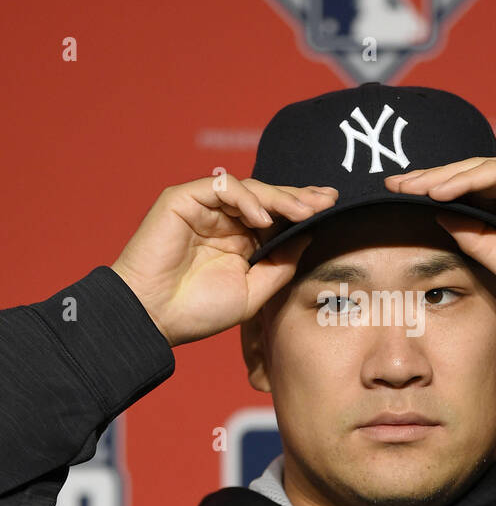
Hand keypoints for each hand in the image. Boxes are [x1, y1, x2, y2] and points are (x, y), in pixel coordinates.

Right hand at [110, 174, 337, 345]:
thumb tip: (309, 236)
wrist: (154, 318)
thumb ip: (281, 264)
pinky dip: (245, 199)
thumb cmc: (197, 311)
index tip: (332, 206)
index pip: (277, 215)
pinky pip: (221, 186)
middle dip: (299, 197)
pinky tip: (264, 218)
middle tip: (327, 200)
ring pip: (249, 189)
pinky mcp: (183, 199)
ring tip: (302, 212)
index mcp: (239, 240)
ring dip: (279, 197)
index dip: (302, 208)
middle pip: (268, 197)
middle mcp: (223, 219)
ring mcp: (203, 207)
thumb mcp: (253, 292)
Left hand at [384, 156, 495, 306]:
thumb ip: (473, 237)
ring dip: (438, 177)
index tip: (397, 200)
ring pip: (476, 170)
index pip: (464, 192)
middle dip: (425, 179)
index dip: (430, 194)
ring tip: (406, 186)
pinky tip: (437, 191)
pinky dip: (465, 180)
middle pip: (464, 175)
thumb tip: (438, 216)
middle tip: (389, 184)